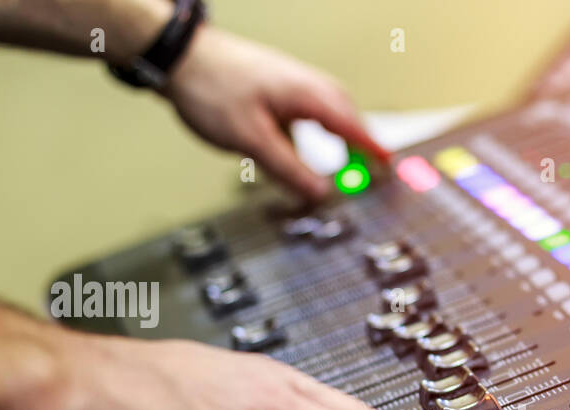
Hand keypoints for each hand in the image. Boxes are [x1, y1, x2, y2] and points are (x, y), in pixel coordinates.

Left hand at [162, 25, 390, 199]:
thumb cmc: (211, 88)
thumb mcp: (252, 140)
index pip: (353, 127)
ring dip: (343, 133)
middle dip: (362, 142)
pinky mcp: (278, 83)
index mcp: (307, 94)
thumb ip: (289, 169)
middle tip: (374, 168)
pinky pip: (312, 107)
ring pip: (330, 109)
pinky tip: (309, 140)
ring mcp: (292, 80)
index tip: (390, 168)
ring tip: (349, 157)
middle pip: (347, 115)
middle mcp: (306, 83)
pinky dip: (321, 125)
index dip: (373, 151)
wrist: (179, 55)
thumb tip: (319, 193)